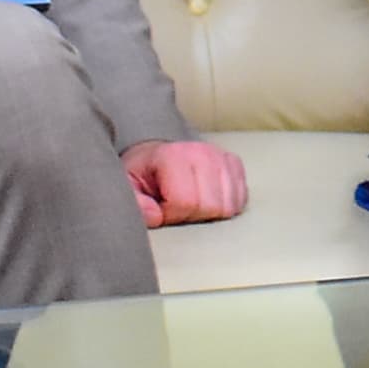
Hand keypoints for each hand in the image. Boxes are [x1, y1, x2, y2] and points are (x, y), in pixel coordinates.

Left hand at [124, 139, 248, 229]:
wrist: (157, 155)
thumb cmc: (142, 174)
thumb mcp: (126, 186)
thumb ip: (134, 203)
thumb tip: (155, 216)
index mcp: (173, 155)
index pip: (186, 202)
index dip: (170, 215)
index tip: (159, 209)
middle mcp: (203, 152)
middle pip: (210, 206)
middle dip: (191, 216)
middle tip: (175, 207)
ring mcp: (222, 157)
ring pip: (229, 205)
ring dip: (209, 212)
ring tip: (190, 203)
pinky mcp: (234, 164)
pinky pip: (241, 198)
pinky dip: (225, 205)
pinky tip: (207, 200)